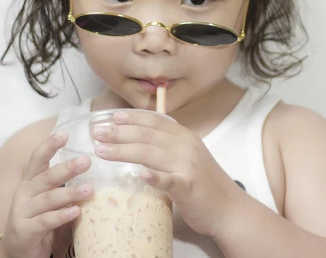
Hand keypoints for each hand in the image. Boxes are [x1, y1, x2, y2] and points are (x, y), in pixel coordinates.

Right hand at [0, 132, 92, 257]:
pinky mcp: (25, 231)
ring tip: (89, 189)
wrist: (16, 252)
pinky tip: (76, 212)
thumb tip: (95, 172)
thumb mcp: (48, 201)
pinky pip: (45, 221)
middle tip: (87, 160)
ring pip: (48, 199)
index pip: (37, 159)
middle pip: (46, 177)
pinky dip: (61, 216)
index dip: (49, 145)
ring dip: (69, 193)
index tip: (64, 133)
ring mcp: (22, 213)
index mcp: (30, 182)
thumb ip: (63, 188)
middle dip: (67, 168)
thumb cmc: (38, 221)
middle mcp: (24, 194)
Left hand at [92, 111, 247, 238]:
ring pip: (150, 153)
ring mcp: (187, 165)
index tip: (111, 117)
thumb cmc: (204, 183)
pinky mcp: (188, 186)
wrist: (228, 208)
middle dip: (119, 132)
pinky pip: (168, 179)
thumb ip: (168, 145)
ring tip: (102, 151)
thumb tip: (139, 137)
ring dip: (123, 150)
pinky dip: (153, 176)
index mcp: (184, 136)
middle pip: (147, 134)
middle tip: (96, 132)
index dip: (131, 117)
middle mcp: (186, 146)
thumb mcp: (188, 156)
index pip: (154, 120)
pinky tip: (138, 174)